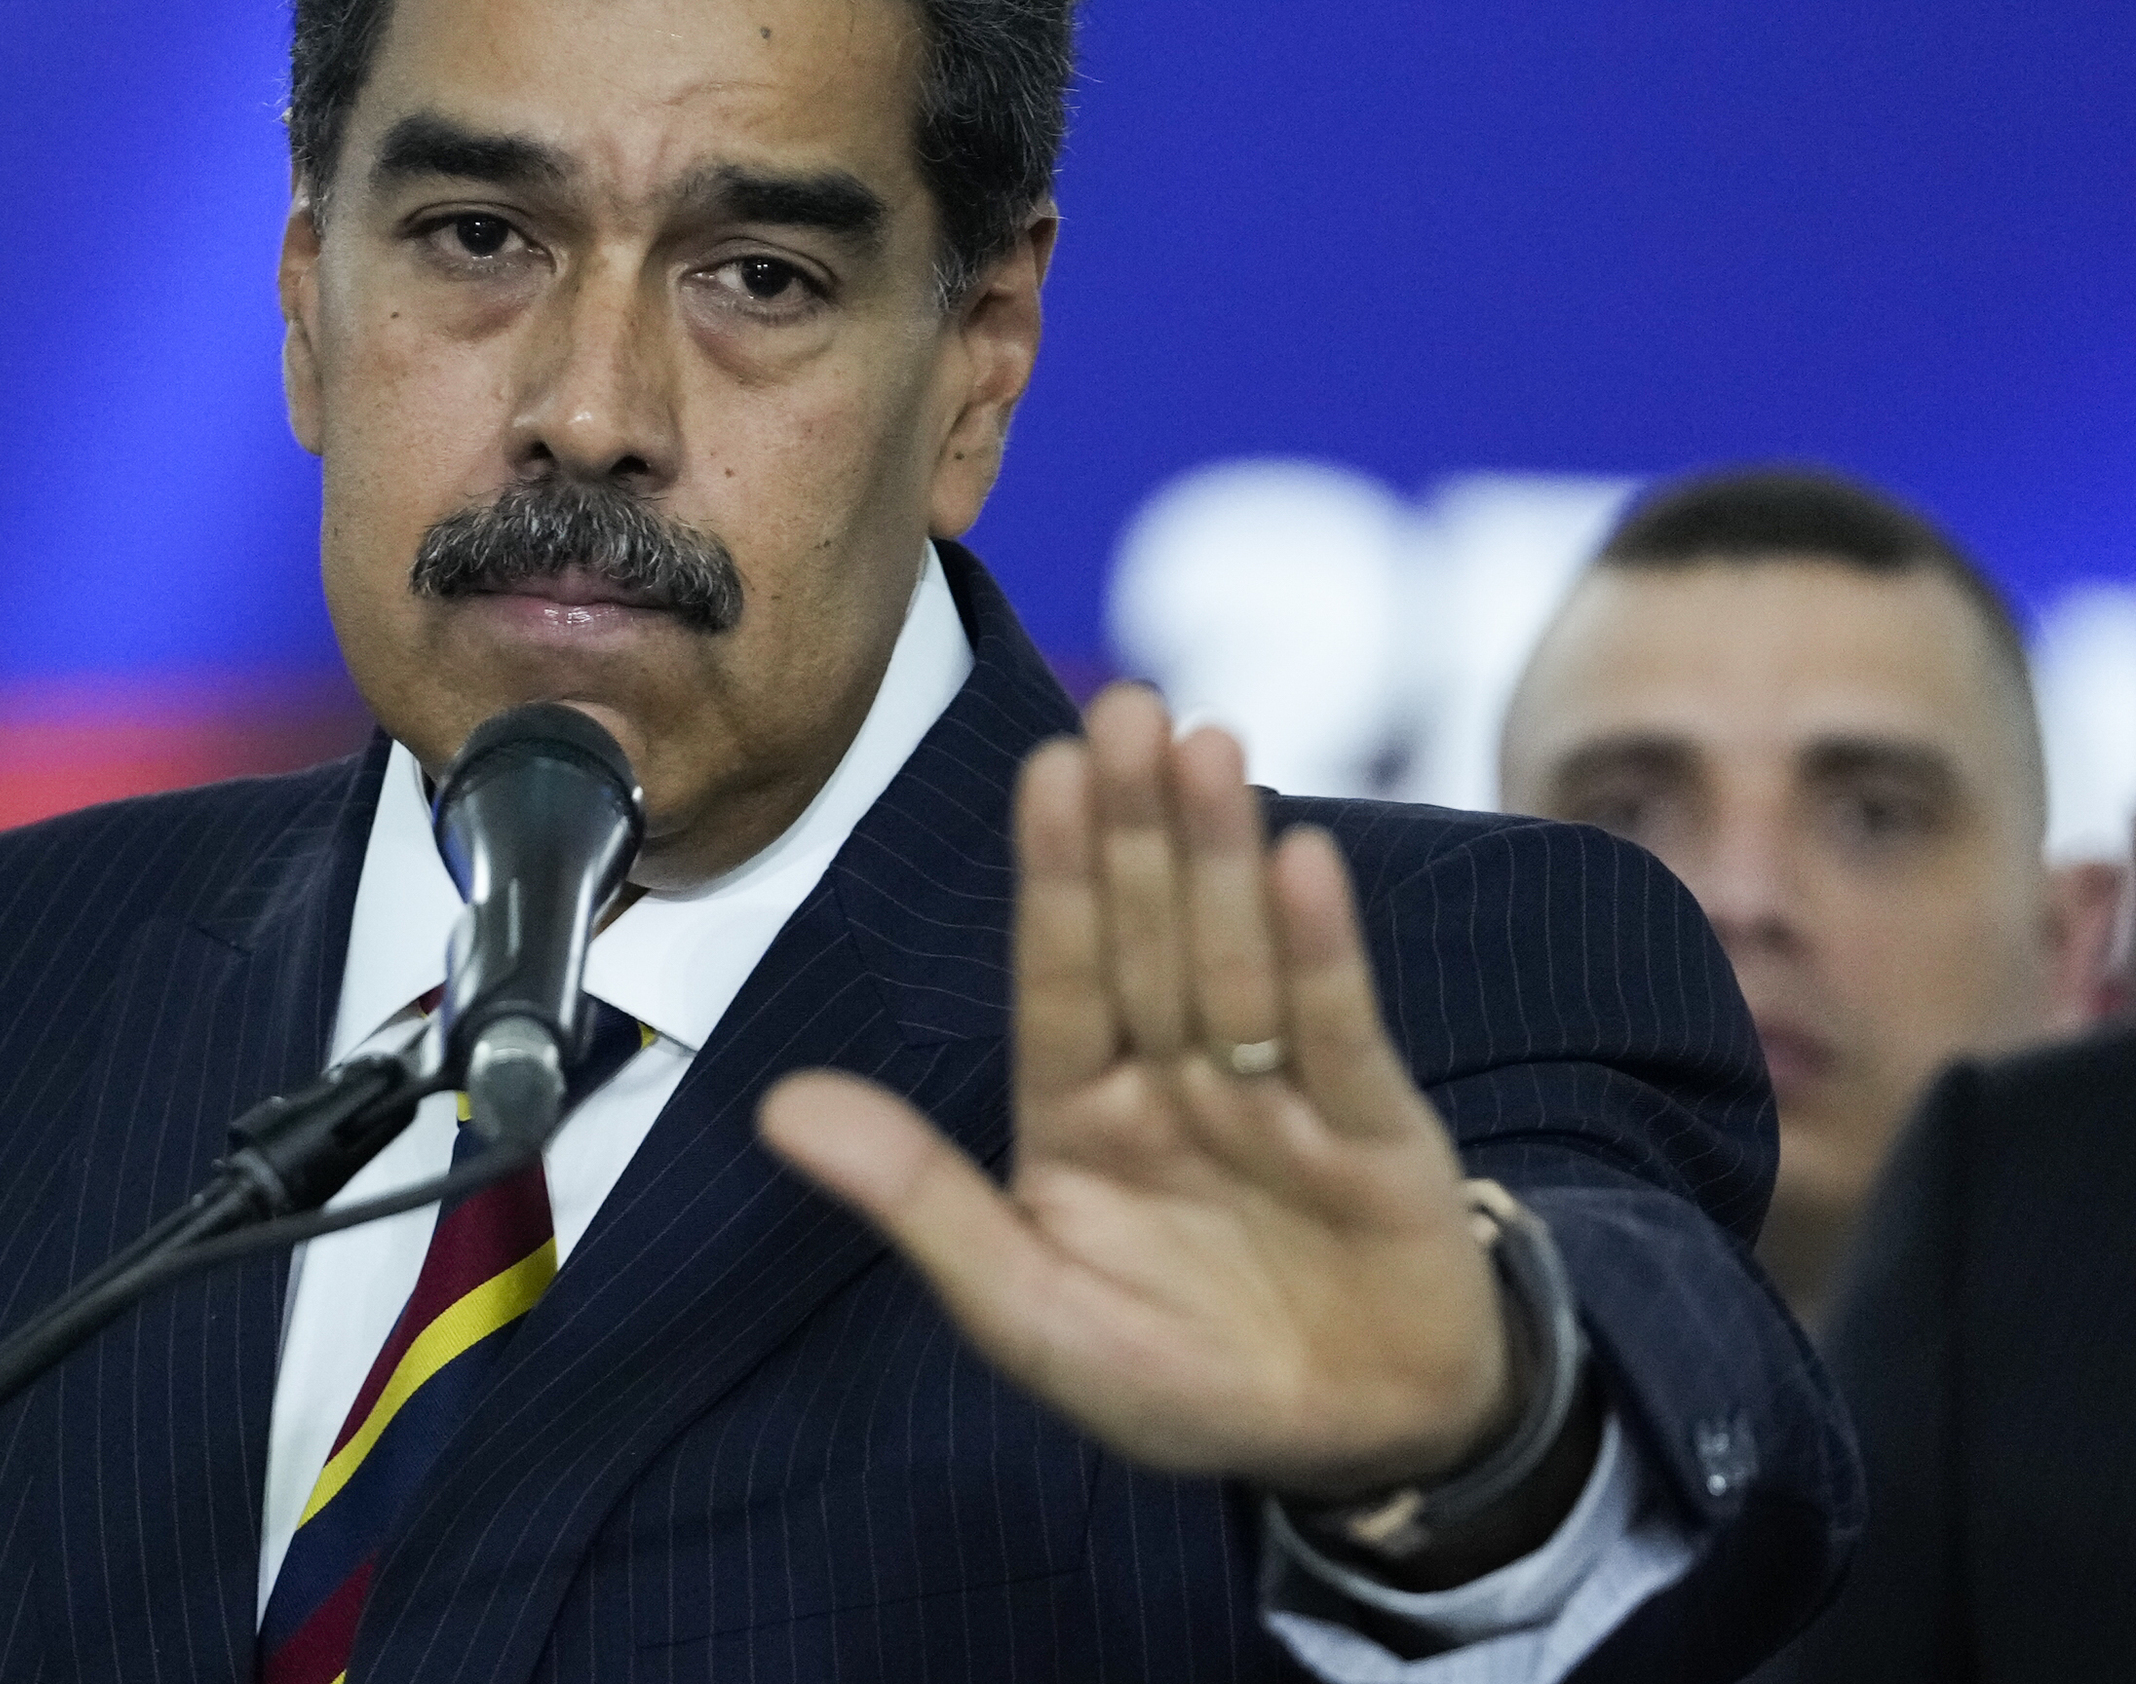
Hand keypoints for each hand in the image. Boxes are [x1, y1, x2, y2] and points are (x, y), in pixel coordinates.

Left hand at [758, 683, 1512, 1500]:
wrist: (1353, 1446)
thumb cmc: (1178, 1378)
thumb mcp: (1028, 1310)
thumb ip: (918, 1202)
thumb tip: (777, 1108)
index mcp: (1077, 1114)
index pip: (1057, 978)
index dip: (1052, 875)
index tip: (1047, 769)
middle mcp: (1172, 1082)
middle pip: (1148, 939)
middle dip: (1136, 828)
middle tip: (1128, 708)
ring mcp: (1276, 1097)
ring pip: (1237, 959)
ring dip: (1221, 855)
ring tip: (1206, 746)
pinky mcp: (1377, 1129)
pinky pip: (1339, 1031)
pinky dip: (1321, 952)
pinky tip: (1302, 860)